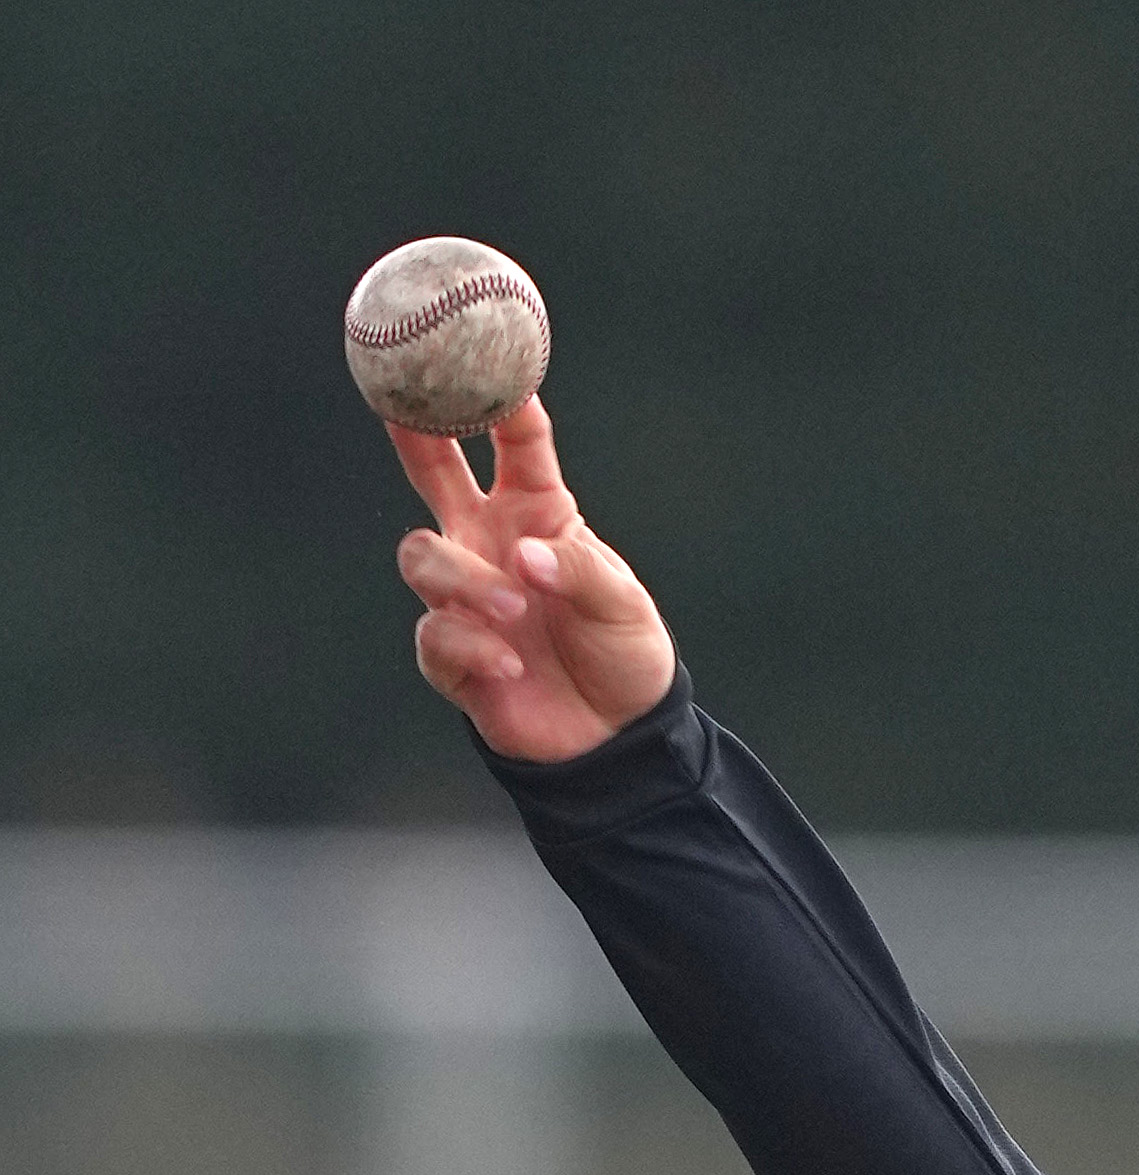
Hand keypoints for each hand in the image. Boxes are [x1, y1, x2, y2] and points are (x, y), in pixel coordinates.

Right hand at [390, 399, 674, 762]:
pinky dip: (469, 645)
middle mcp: (489, 541)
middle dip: (413, 430)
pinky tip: (510, 664)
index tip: (492, 356)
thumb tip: (522, 556)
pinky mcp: (452, 655)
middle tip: (401, 403)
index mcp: (537, 511)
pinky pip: (434, 633)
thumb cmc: (624, 655)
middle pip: (433, 468)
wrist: (616, 740)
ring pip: (421, 555)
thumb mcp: (623, 603)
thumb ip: (580, 569)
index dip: (502, 396)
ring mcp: (466, 595)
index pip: (515, 439)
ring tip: (513, 612)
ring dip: (463, 580)